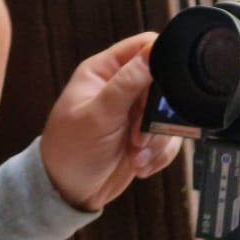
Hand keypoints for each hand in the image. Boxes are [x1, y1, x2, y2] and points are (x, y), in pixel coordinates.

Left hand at [39, 32, 182, 212]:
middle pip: (164, 82)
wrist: (68, 193)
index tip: (161, 90)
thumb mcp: (97, 116)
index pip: (142, 47)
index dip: (159, 62)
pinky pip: (170, 136)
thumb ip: (127, 84)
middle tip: (141, 135)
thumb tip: (152, 52)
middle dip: (158, 114)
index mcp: (103, 71)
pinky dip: (161, 153)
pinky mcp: (147, 134)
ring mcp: (136, 111)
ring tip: (137, 154)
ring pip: (170, 113)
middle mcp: (121, 87)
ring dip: (159, 139)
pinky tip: (141, 163)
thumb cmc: (69, 152)